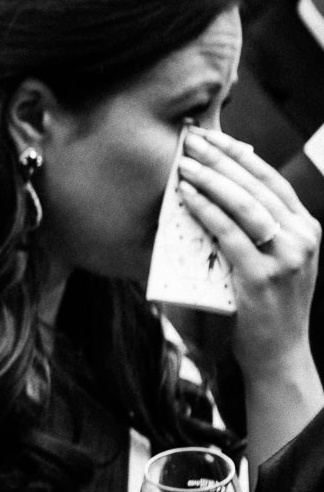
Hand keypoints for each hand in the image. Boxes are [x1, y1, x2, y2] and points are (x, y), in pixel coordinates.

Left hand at [178, 126, 320, 373]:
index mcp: (308, 229)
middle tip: (190, 141)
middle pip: (257, 186)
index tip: (213, 137)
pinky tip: (185, 197)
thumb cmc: (266, 306)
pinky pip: (229, 234)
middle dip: (221, 159)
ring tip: (183, 164)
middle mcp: (304, 238)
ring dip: (211, 180)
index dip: (240, 156)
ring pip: (245, 205)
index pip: (272, 181)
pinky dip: (205, 211)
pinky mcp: (263, 276)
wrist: (279, 354)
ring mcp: (287, 257)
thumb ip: (258, 230)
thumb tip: (215, 193)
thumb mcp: (273, 260)